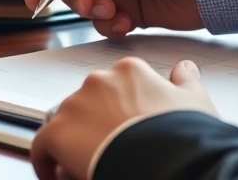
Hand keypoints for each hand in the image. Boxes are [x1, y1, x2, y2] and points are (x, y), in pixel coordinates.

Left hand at [31, 58, 216, 179]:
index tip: (118, 128)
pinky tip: (55, 175)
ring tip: (87, 167)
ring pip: (66, 125)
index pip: (114, 88)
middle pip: (88, 106)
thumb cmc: (185, 136)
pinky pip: (42, 146)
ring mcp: (75, 105)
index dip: (115, 112)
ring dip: (73, 144)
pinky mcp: (58, 133)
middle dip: (94, 128)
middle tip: (105, 152)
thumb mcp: (195, 102)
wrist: (170, 161)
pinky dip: (46, 161)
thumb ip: (185, 81)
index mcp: (129, 72)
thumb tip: (184, 68)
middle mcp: (98, 82)